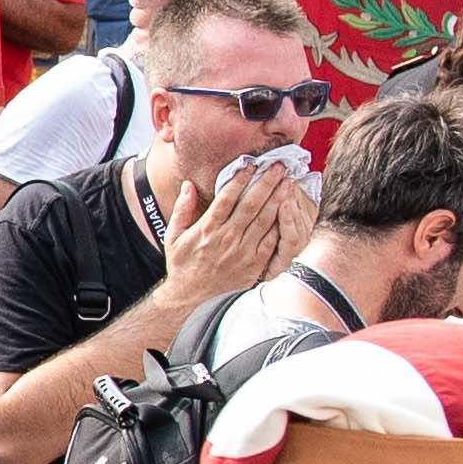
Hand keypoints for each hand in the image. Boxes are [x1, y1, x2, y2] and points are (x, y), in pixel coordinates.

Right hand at [160, 150, 320, 304]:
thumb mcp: (173, 236)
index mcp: (207, 229)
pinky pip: (272, 239)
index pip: (227, 198)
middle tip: (279, 167)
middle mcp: (227, 238)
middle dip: (266, 183)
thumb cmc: (183, 266)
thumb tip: (188, 185)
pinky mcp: (255, 263)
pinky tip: (288, 210)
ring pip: (265, 219)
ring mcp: (243, 251)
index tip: (251, 165)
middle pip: (251, 204)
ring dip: (278, 198)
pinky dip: (281, 223)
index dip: (240, 179)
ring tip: (288, 182)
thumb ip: (182, 209)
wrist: (192, 298)